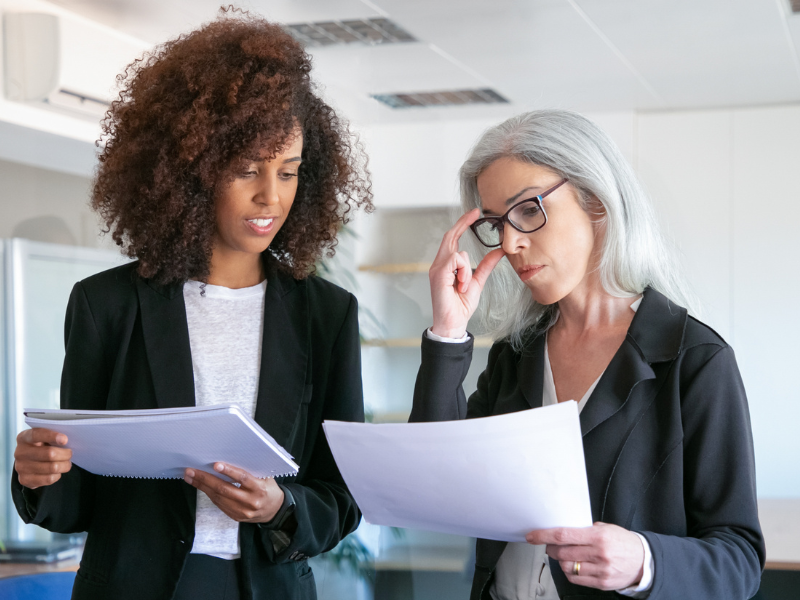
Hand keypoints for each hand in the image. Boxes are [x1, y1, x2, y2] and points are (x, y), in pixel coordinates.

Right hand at [14, 428, 72, 488]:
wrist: (30, 463)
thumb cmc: (42, 446)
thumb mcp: (45, 438)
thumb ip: (52, 437)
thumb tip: (65, 441)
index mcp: (24, 437)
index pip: (36, 435)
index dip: (51, 436)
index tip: (65, 440)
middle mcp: (20, 452)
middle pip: (50, 454)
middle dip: (65, 454)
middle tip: (70, 453)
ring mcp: (20, 467)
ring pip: (52, 467)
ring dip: (65, 465)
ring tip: (66, 463)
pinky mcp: (24, 480)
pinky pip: (49, 479)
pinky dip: (57, 475)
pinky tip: (57, 471)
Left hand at [184, 463, 283, 522]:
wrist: (275, 510)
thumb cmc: (269, 488)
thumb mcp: (267, 477)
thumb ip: (252, 471)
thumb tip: (231, 459)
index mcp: (260, 488)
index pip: (243, 478)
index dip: (229, 471)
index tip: (215, 465)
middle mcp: (250, 501)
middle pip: (225, 490)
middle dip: (205, 480)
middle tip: (191, 471)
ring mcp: (242, 511)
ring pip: (219, 498)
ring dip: (202, 487)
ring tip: (191, 478)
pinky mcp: (236, 517)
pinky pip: (220, 505)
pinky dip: (210, 495)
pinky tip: (202, 487)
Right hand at [429, 208, 504, 337]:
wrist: (453, 322)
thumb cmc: (460, 306)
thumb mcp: (478, 282)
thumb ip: (486, 265)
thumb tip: (498, 251)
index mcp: (447, 265)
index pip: (453, 239)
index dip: (462, 224)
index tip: (474, 214)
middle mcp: (439, 264)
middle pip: (449, 236)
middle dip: (462, 223)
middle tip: (475, 213)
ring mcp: (437, 269)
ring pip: (458, 252)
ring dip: (467, 269)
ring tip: (465, 285)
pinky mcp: (438, 275)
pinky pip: (455, 261)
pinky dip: (463, 273)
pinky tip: (461, 285)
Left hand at [526, 522, 644, 590]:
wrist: (644, 561)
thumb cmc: (622, 541)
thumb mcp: (606, 528)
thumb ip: (585, 529)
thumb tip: (562, 530)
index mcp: (598, 536)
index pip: (563, 535)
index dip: (544, 535)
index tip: (532, 536)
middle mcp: (599, 554)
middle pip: (562, 552)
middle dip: (551, 548)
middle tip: (550, 545)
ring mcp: (600, 570)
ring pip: (567, 567)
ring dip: (560, 560)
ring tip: (565, 555)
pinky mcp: (602, 583)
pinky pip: (576, 578)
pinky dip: (570, 572)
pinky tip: (574, 565)